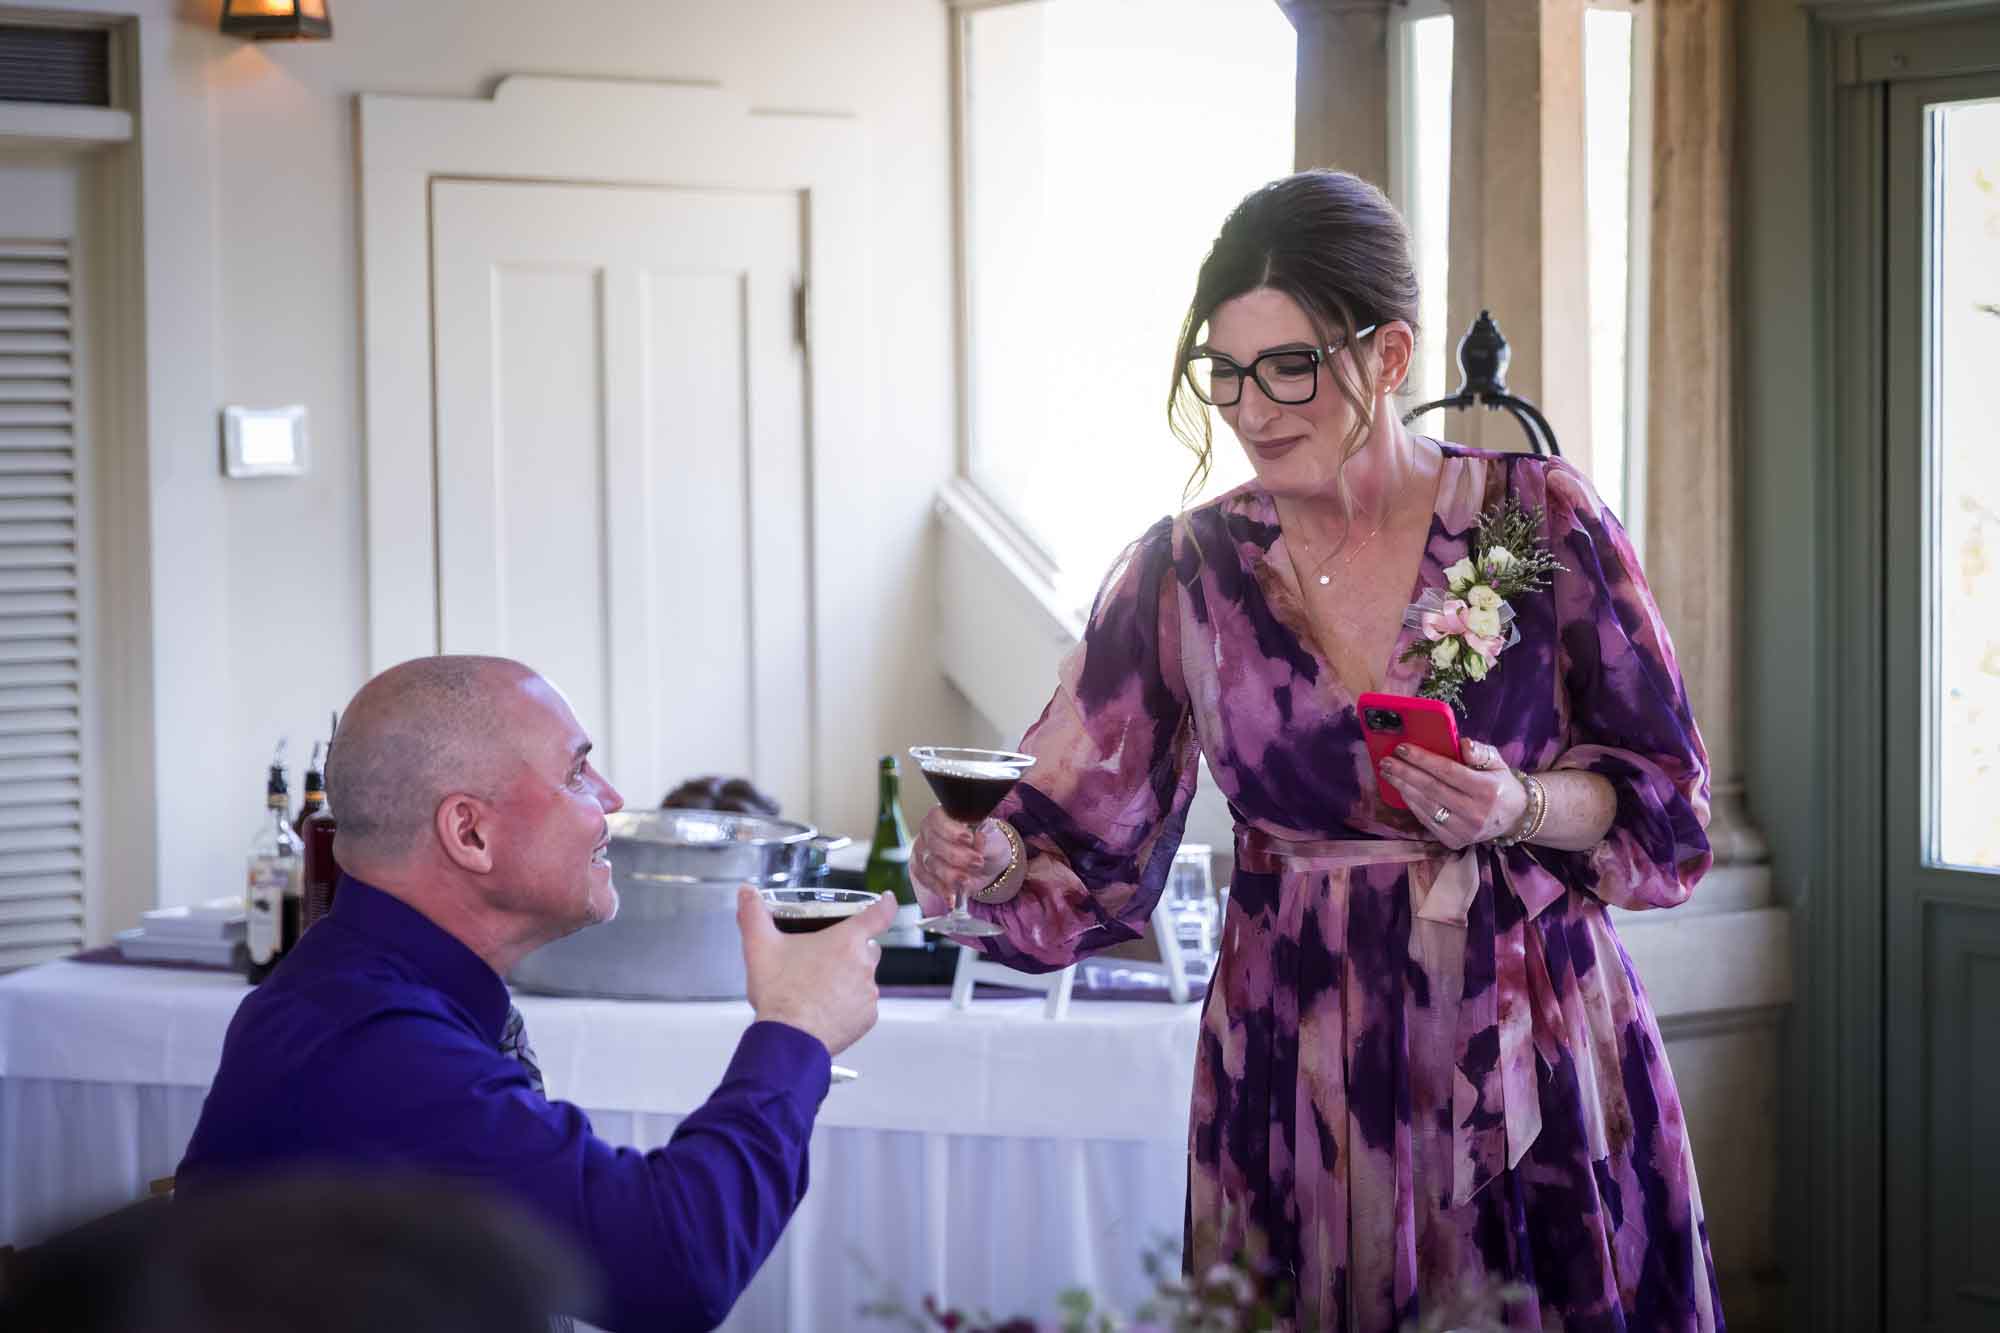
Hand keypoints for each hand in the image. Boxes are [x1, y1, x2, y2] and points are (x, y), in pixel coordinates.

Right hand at [736, 886, 897, 1056]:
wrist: (788, 1038)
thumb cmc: (780, 993)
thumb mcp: (760, 947)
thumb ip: (753, 915)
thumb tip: (746, 892)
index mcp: (846, 941)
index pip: (879, 914)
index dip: (885, 905)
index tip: (887, 901)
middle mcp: (864, 965)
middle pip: (867, 948)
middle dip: (851, 950)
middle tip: (823, 960)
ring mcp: (868, 993)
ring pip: (863, 978)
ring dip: (847, 980)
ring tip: (817, 990)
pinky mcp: (867, 1018)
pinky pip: (861, 1006)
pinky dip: (847, 1006)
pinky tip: (825, 1009)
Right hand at [910, 806, 1010, 899]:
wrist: (985, 866)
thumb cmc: (987, 846)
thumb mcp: (994, 841)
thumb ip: (987, 841)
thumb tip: (979, 838)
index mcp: (945, 815)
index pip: (938, 818)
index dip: (951, 829)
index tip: (968, 838)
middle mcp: (929, 831)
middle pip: (934, 843)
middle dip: (956, 856)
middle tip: (976, 863)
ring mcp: (923, 851)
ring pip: (930, 864)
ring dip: (949, 875)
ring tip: (967, 880)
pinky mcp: (921, 870)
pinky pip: (926, 880)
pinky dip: (940, 889)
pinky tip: (951, 897)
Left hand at [1378, 738, 1528, 849]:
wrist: (1514, 818)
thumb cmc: (1500, 784)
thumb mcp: (1497, 762)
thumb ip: (1480, 752)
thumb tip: (1462, 743)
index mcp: (1486, 790)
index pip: (1448, 771)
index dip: (1422, 760)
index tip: (1402, 748)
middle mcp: (1475, 812)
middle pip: (1431, 789)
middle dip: (1405, 773)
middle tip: (1386, 761)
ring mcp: (1464, 830)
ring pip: (1426, 806)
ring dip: (1403, 788)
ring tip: (1389, 774)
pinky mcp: (1454, 841)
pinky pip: (1427, 821)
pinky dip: (1412, 805)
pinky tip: (1402, 791)